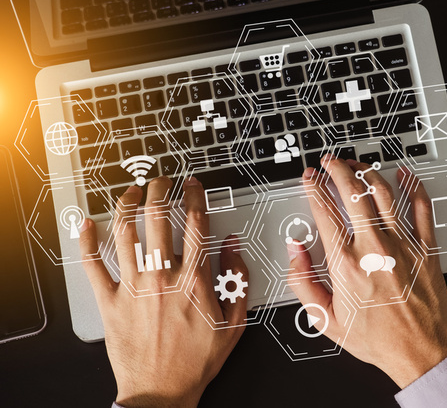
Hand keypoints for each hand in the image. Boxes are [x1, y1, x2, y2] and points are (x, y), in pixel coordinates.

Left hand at [79, 177, 247, 407]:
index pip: (196, 224)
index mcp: (193, 280)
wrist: (161, 392)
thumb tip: (234, 247)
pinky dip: (86, 242)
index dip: (195, 196)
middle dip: (160, 190)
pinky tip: (87, 224)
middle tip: (161, 181)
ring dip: (127, 205)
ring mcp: (133, 287)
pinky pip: (93, 266)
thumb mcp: (233, 323)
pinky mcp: (109, 302)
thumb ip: (238, 280)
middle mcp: (161, 277)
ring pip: (125, 233)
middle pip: (158, 219)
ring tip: (132, 192)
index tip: (192, 185)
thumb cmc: (195, 360)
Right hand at [288, 156, 446, 388]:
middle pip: (352, 192)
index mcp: (346, 264)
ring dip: (367, 171)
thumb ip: (303, 282)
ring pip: (384, 193)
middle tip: (330, 161)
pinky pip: (421, 207)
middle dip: (337, 169)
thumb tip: (295, 250)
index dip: (314, 188)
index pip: (324, 212)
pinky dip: (413, 186)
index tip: (310, 178)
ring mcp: (402, 244)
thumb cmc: (376, 338)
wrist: (419, 351)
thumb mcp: (325, 319)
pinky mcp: (426, 247)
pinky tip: (405, 174)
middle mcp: (374, 248)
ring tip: (357, 164)